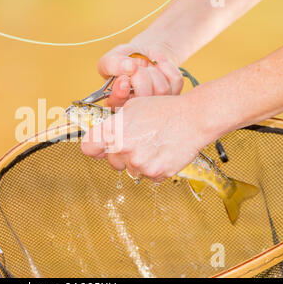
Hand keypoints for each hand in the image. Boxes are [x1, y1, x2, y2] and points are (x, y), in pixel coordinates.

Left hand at [81, 95, 209, 180]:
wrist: (193, 118)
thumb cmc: (165, 109)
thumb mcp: (132, 107)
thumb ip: (115, 124)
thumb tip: (105, 134)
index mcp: (114, 131)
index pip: (88, 147)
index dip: (95, 148)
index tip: (99, 148)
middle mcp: (123, 149)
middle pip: (112, 161)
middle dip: (122, 155)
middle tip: (139, 142)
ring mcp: (139, 163)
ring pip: (131, 170)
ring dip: (139, 162)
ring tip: (153, 145)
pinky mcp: (155, 173)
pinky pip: (149, 176)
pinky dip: (154, 168)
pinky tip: (162, 152)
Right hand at [98, 43, 183, 109]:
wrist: (142, 54)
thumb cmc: (123, 60)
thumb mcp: (111, 59)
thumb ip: (114, 64)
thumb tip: (129, 67)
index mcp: (116, 103)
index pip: (118, 105)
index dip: (121, 94)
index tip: (123, 79)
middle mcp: (136, 109)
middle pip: (144, 96)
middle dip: (140, 75)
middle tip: (135, 67)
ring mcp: (157, 104)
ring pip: (162, 90)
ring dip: (154, 71)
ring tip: (145, 68)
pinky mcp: (173, 94)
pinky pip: (175, 81)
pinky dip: (166, 67)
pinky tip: (157, 66)